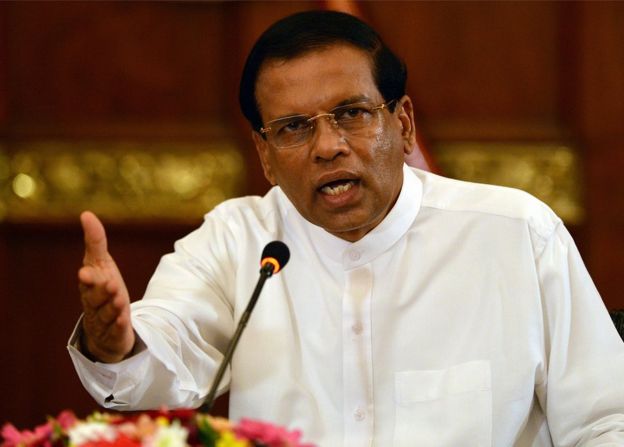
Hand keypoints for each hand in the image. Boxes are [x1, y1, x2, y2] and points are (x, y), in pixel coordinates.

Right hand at [78, 211, 134, 362]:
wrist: (106, 324)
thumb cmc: (102, 289)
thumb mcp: (101, 264)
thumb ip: (95, 242)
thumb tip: (86, 214)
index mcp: (89, 286)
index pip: (88, 281)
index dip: (88, 277)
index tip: (86, 272)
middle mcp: (94, 304)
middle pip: (95, 298)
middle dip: (101, 292)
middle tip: (109, 284)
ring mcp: (104, 320)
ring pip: (106, 315)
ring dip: (112, 308)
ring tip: (119, 300)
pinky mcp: (115, 334)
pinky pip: (116, 331)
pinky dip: (119, 327)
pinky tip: (124, 321)